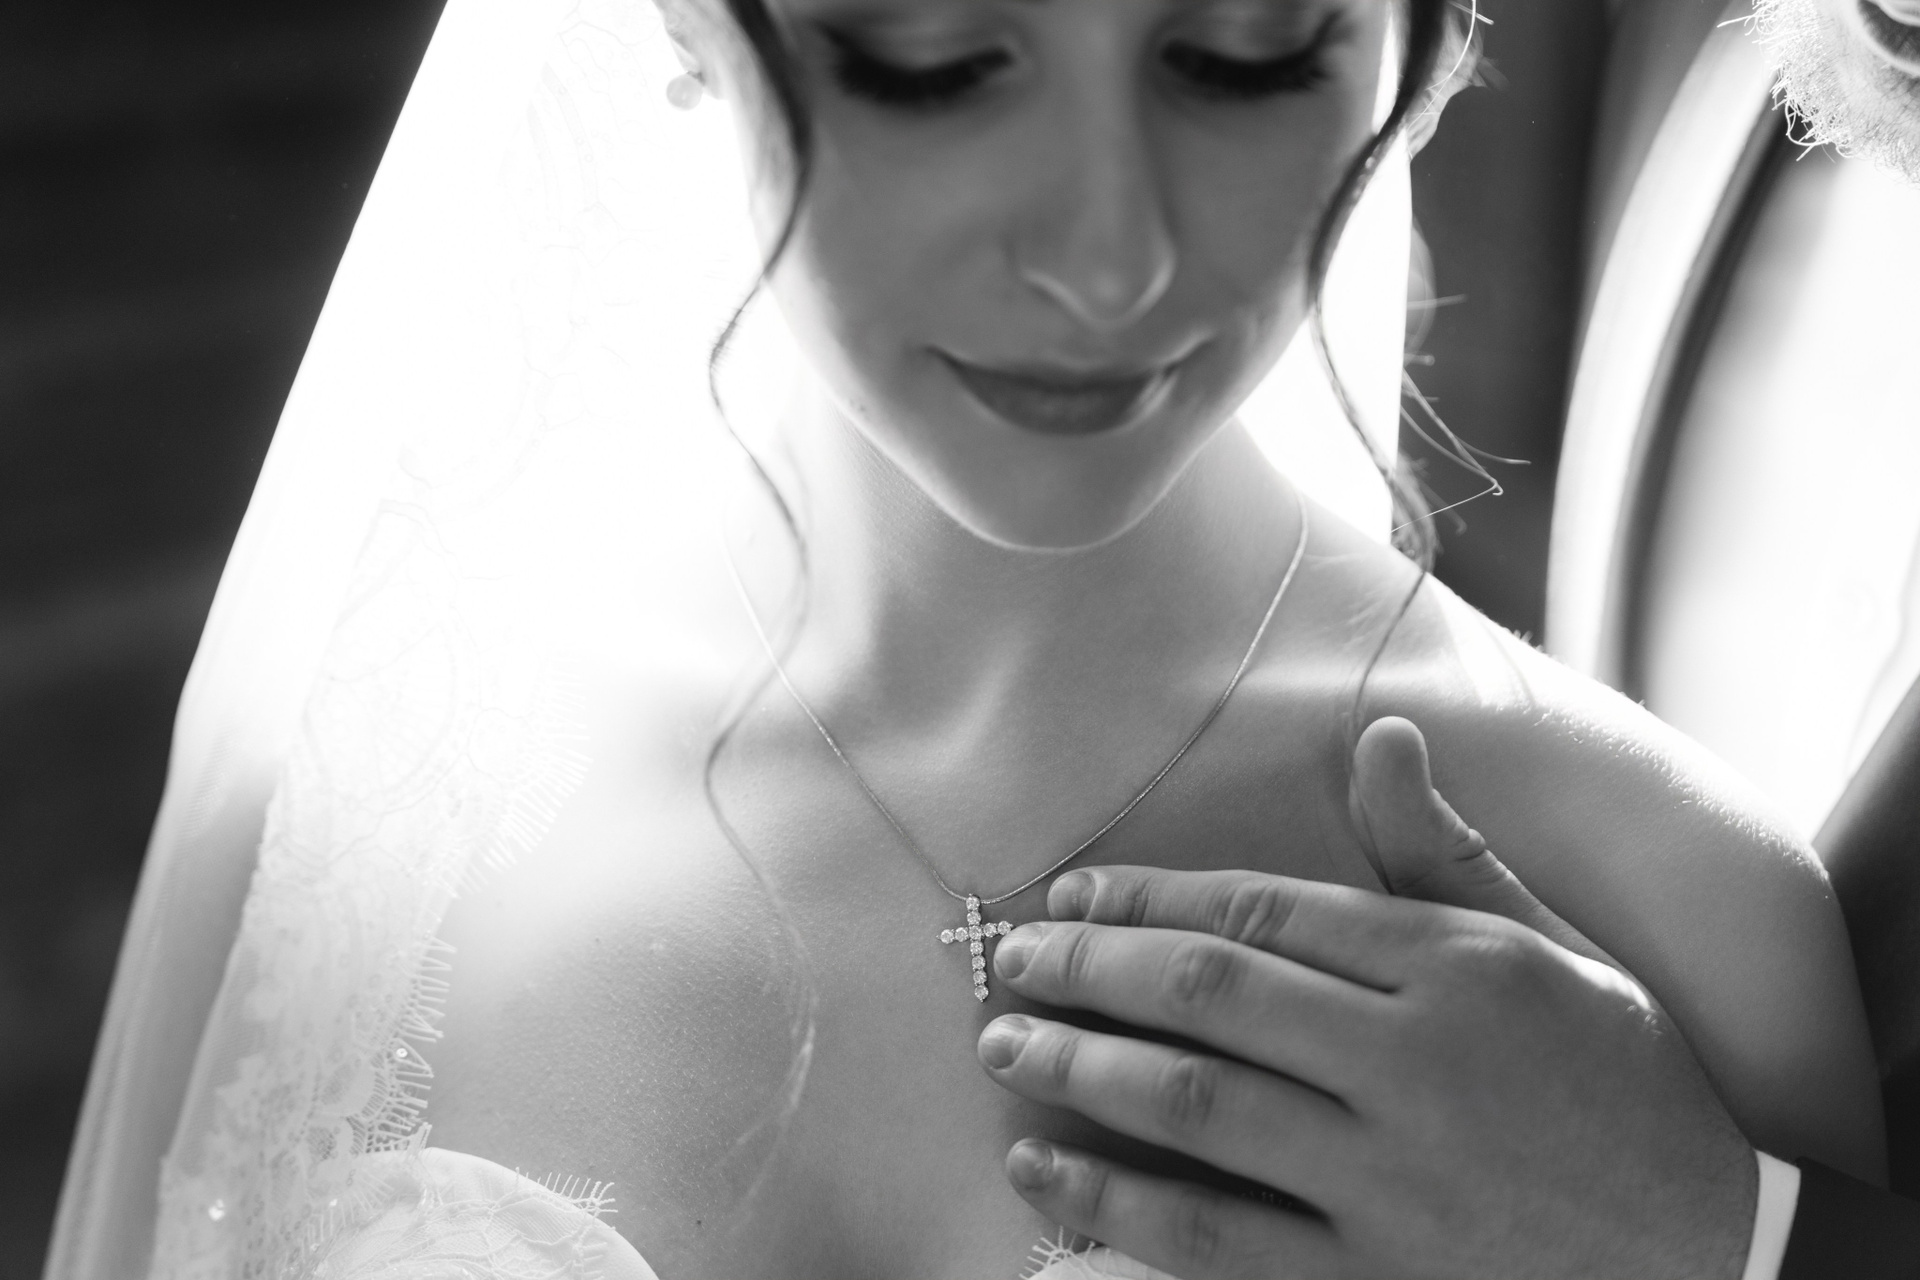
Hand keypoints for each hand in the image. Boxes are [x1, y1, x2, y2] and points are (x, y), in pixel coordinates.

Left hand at [979, 717, 1758, 1278]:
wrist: (1711, 1249)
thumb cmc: (1620, 1079)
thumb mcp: (1548, 946)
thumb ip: (1444, 851)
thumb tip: (1380, 735)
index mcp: (1452, 968)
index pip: (1260, 911)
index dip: (1147, 897)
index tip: (1073, 894)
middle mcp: (1414, 1066)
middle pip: (1206, 995)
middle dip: (1087, 971)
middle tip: (1011, 961)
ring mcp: (1391, 1182)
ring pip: (1195, 1108)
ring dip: (1079, 1069)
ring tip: (1002, 1047)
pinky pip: (1215, 1239)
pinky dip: (1116, 1203)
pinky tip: (1045, 1170)